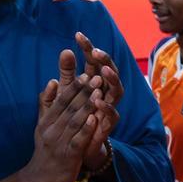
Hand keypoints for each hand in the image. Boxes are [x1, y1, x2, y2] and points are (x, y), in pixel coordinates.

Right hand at [20, 49, 101, 181]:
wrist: (39, 180)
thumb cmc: (45, 151)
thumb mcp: (42, 126)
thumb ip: (48, 104)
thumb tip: (53, 81)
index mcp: (46, 122)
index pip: (61, 100)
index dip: (74, 87)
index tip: (86, 73)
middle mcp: (51, 130)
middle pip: (69, 107)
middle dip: (84, 92)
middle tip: (96, 76)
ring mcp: (59, 143)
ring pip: (74, 121)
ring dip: (87, 106)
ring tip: (98, 92)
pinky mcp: (68, 156)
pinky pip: (78, 140)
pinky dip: (86, 129)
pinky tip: (95, 118)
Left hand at [74, 33, 123, 167]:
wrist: (76, 145)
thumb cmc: (73, 115)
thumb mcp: (66, 92)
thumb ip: (66, 72)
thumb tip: (65, 51)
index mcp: (94, 81)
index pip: (93, 60)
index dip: (88, 48)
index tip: (78, 35)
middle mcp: (105, 91)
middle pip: (109, 71)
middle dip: (104, 60)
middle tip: (95, 51)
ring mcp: (110, 106)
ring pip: (117, 89)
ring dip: (111, 79)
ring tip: (102, 70)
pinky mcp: (109, 124)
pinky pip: (113, 114)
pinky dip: (106, 106)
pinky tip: (97, 100)